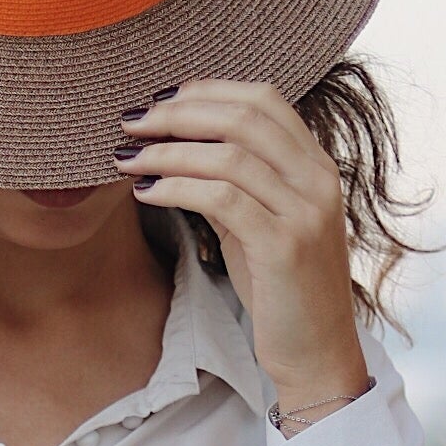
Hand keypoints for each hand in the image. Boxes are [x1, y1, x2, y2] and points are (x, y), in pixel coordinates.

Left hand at [114, 79, 367, 413]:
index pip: (263, 99)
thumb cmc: (282, 291)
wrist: (317, 354)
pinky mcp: (285, 246)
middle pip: (243, 117)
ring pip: (228, 155)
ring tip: (128, 158)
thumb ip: (236, 184)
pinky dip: (176, 188)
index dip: (207, 91)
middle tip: (132, 122)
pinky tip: (145, 193)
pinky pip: (221, 198)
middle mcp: (317, 180)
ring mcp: (305, 212)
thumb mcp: (261, 224)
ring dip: (168, 151)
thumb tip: (178, 148)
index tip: (160, 100)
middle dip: (179, 113)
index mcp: (316, 166)